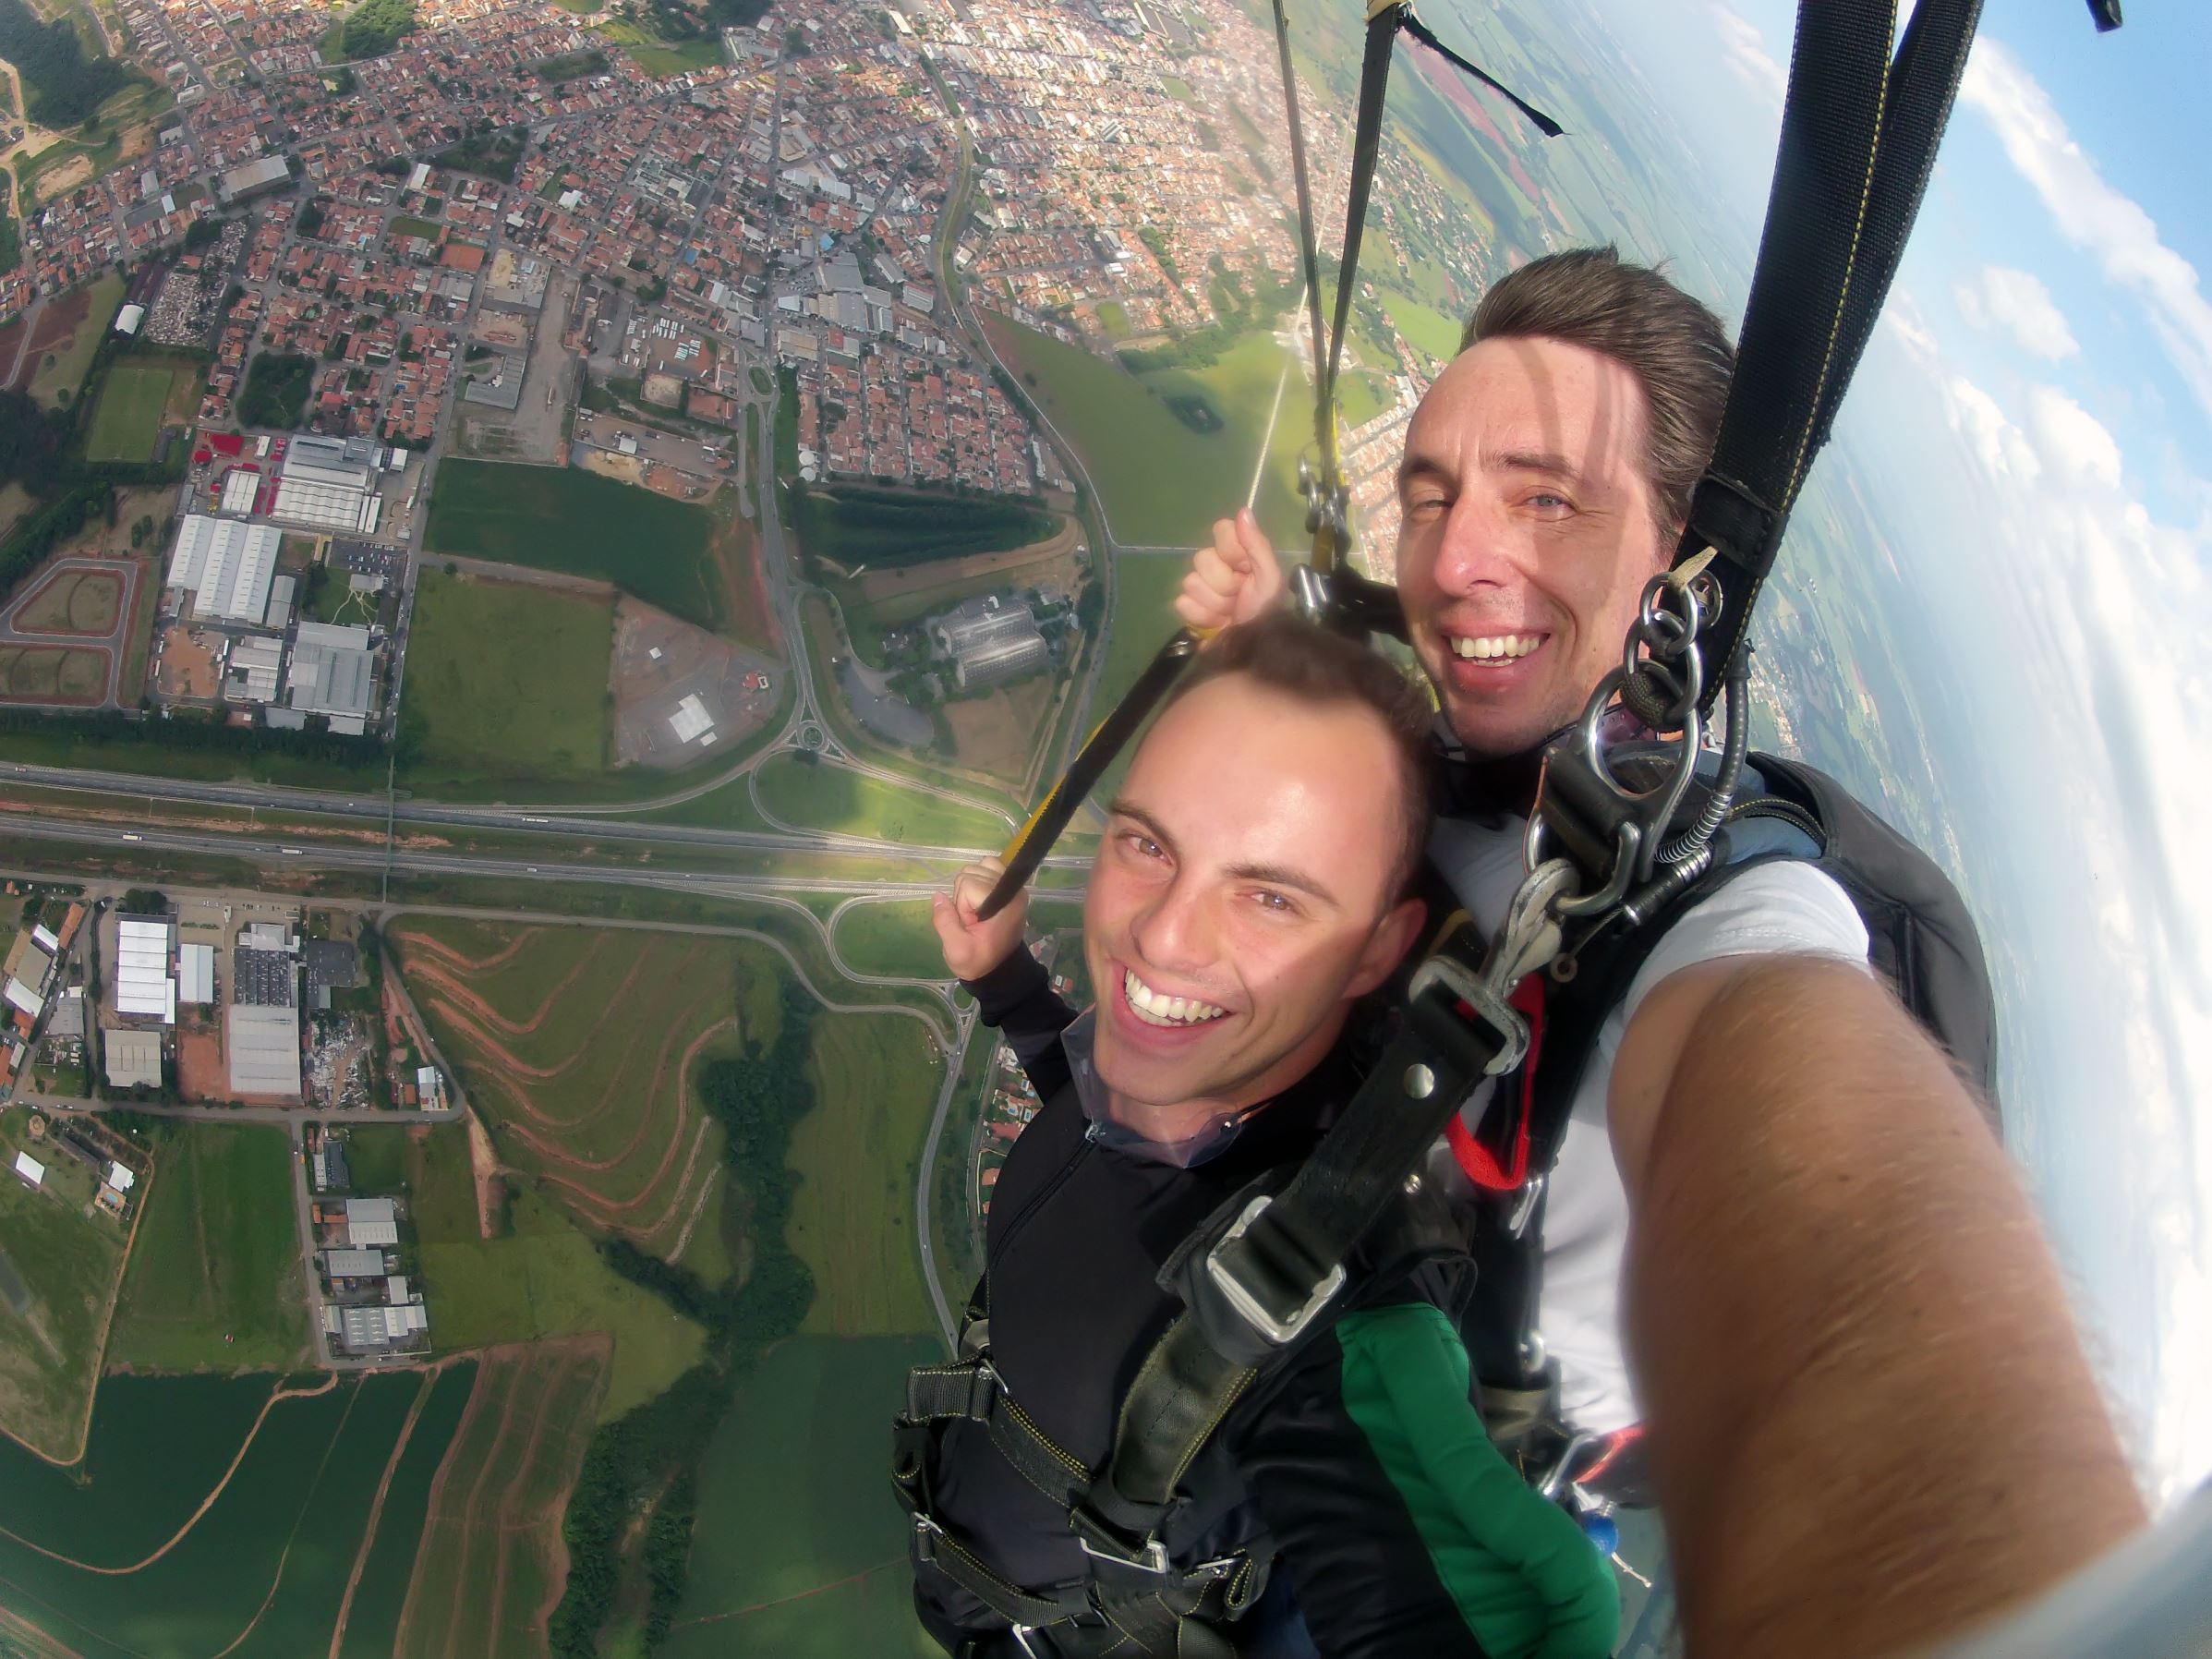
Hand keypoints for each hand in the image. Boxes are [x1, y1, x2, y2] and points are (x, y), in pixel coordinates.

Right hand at [931, 857, 1027, 981]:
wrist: (999, 967)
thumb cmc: (979, 960)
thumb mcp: (956, 949)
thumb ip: (945, 921)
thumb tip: (937, 895)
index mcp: (1004, 903)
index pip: (968, 885)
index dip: (962, 905)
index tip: (970, 924)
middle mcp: (1012, 889)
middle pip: (971, 873)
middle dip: (964, 896)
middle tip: (972, 920)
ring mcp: (1012, 884)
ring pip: (977, 867)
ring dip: (969, 888)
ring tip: (976, 911)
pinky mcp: (1008, 884)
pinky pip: (987, 865)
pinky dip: (977, 877)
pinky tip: (979, 897)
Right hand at [1175, 508, 1283, 638]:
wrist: (1255, 649)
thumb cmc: (1266, 611)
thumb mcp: (1270, 578)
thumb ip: (1257, 545)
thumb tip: (1243, 511)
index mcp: (1239, 553)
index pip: (1221, 529)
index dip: (1230, 550)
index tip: (1243, 567)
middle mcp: (1218, 566)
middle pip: (1202, 559)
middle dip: (1223, 584)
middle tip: (1239, 598)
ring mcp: (1202, 588)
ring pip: (1190, 583)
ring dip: (1214, 604)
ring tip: (1230, 613)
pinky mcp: (1190, 609)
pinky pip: (1183, 604)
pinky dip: (1202, 617)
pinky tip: (1217, 624)